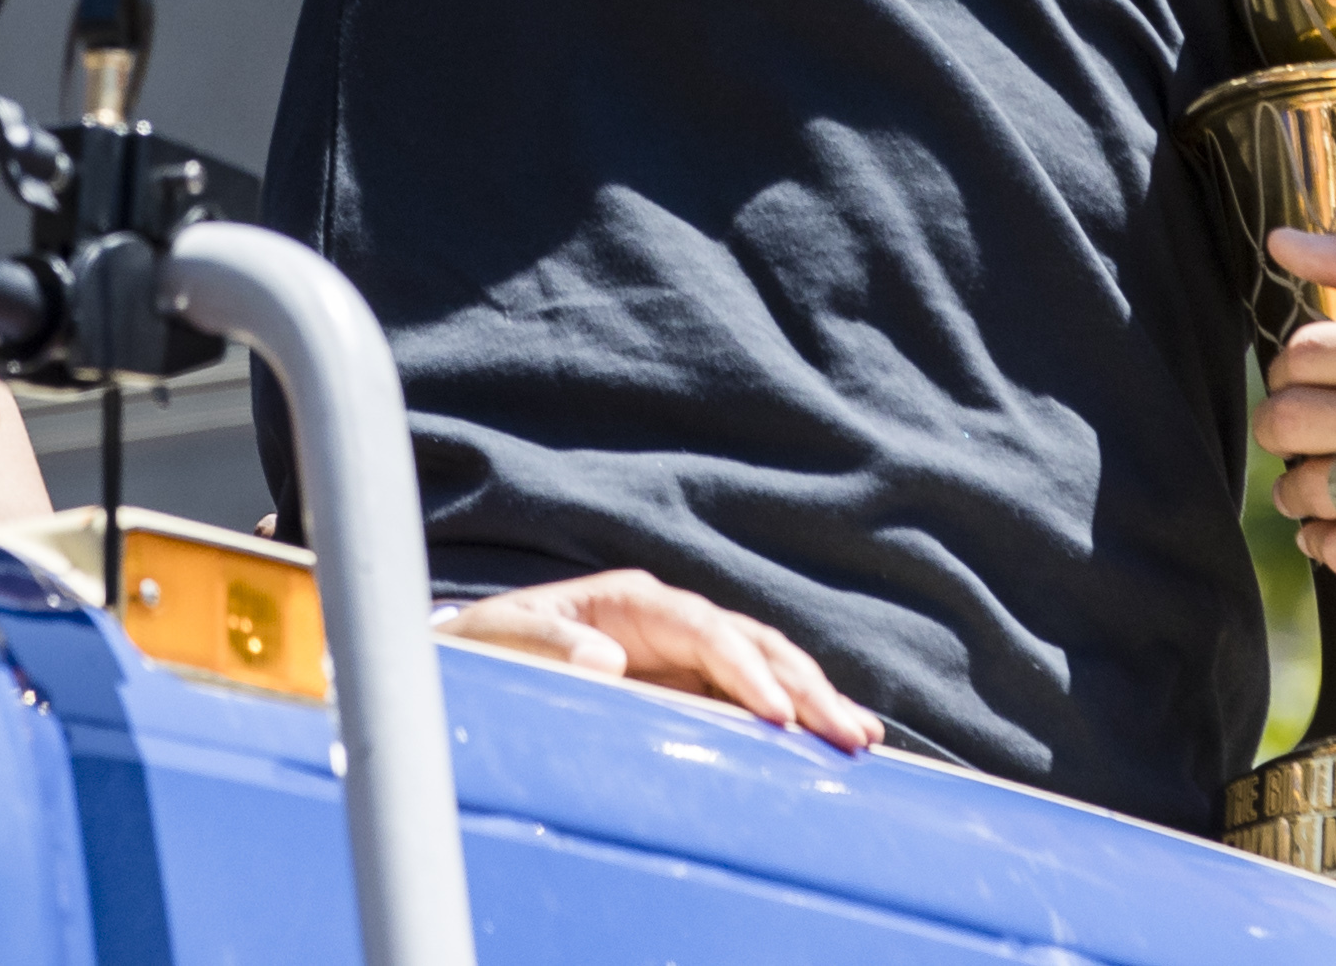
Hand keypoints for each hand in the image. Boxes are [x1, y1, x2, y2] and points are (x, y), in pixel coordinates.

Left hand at [436, 569, 883, 752]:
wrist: (476, 658)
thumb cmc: (483, 647)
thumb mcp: (499, 640)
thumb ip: (546, 645)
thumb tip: (606, 661)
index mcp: (628, 602)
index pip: (701, 630)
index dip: (741, 670)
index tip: (775, 715)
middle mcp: (667, 620)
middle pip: (748, 645)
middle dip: (801, 686)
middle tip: (846, 732)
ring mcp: (681, 652)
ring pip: (763, 667)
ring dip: (812, 698)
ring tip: (859, 734)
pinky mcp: (686, 684)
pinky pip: (749, 694)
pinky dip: (794, 711)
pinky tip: (835, 732)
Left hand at [1254, 231, 1335, 576]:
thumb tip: (1276, 242)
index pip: (1296, 356)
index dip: (1292, 361)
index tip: (1310, 369)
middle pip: (1283, 423)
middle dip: (1283, 416)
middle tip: (1303, 416)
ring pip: (1302, 489)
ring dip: (1296, 478)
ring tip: (1316, 466)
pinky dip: (1322, 538)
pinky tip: (1331, 519)